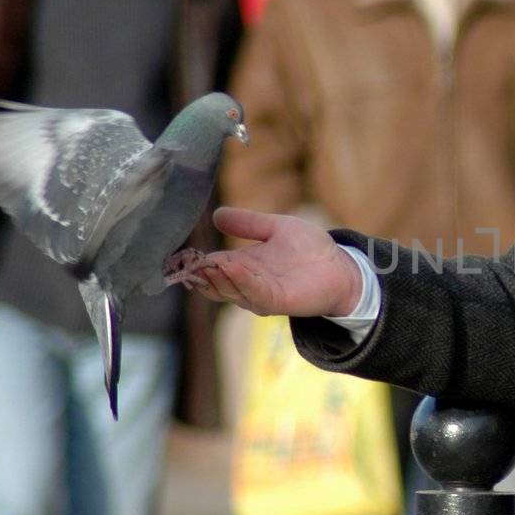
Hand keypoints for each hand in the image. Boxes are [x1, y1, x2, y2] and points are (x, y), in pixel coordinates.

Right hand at [178, 207, 362, 317]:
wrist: (340, 268)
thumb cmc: (310, 250)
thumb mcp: (275, 229)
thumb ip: (248, 223)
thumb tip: (217, 214)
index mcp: (242, 265)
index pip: (209, 266)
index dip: (192, 261)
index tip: (173, 254)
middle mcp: (246, 282)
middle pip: (213, 282)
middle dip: (198, 273)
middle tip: (182, 261)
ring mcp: (260, 294)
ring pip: (229, 289)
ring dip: (216, 277)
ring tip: (203, 262)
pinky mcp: (278, 301)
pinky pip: (255, 293)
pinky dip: (241, 281)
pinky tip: (231, 267)